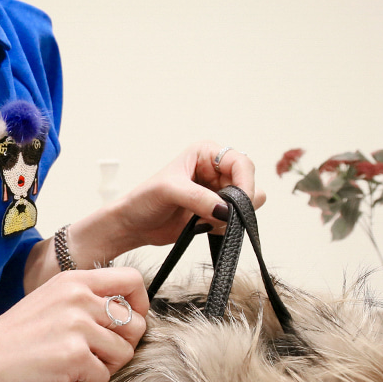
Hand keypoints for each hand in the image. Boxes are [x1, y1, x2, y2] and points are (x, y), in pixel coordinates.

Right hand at [0, 267, 148, 381]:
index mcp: (75, 280)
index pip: (133, 280)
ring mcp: (78, 325)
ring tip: (75, 363)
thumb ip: (87, 299)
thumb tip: (127, 314)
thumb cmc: (16, 333)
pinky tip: (63, 374)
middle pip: (137, 323)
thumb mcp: (52, 298)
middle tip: (96, 353)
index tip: (127, 322)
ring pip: (124, 353)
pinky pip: (104, 376)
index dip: (140, 304)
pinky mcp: (74, 355)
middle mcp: (80, 298)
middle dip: (123, 345)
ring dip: (104, 366)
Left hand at [83, 142, 265, 257]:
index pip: (242, 163)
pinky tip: (200, 226)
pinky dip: (223, 227)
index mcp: (206, 154)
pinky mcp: (217, 212)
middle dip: (236, 203)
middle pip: (248, 185)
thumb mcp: (168, 191)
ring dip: (228, 217)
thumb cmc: (144, 200)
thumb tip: (225, 210)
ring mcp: (218, 192)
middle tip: (215, 214)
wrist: (133, 225)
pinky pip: (236, 222)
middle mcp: (216, 171)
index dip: (245, 183)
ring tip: (201, 219)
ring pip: (246, 205)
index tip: (239, 203)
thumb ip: (198, 198)